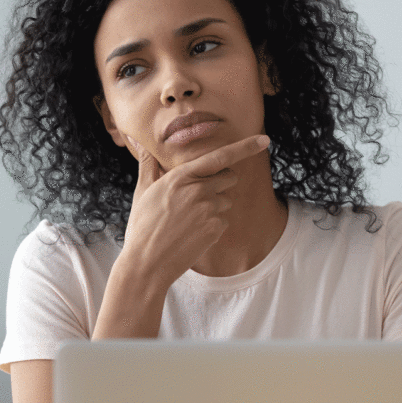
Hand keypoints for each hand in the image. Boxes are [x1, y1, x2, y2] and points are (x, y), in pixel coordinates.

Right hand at [121, 133, 270, 288]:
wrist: (146, 263)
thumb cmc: (142, 226)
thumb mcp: (142, 191)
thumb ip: (148, 164)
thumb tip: (136, 140)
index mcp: (180, 176)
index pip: (219, 156)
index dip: (245, 147)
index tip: (264, 139)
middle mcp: (198, 189)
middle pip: (229, 177)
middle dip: (220, 184)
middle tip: (197, 198)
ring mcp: (208, 209)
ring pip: (226, 200)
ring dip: (214, 207)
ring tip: (189, 220)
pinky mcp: (215, 228)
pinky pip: (224, 220)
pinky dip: (213, 225)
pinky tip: (193, 233)